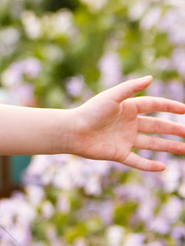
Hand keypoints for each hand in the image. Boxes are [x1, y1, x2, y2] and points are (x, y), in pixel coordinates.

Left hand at [70, 75, 184, 171]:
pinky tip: (163, 167)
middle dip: (174, 129)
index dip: (169, 107)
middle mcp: (129, 123)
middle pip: (157, 126)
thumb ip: (131, 88)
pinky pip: (137, 160)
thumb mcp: (112, 97)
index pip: (154, 106)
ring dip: (169, 147)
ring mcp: (125, 139)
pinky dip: (149, 165)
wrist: (72, 131)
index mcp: (128, 108)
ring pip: (152, 144)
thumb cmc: (90, 111)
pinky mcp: (118, 153)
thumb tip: (150, 78)